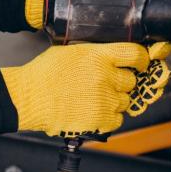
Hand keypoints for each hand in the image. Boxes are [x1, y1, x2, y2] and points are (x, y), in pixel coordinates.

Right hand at [1, 41, 170, 137]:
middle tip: (106, 84)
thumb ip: (95, 54)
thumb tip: (110, 56)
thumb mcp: (70, 51)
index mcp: (99, 56)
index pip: (135, 54)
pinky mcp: (101, 120)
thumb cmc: (43, 74)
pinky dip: (109, 117)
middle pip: (131, 80)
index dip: (142, 59)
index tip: (142, 63)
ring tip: (94, 98)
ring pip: (125, 101)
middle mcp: (106, 77)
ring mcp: (105, 100)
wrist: (28, 98)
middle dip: (122, 82)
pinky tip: (94, 111)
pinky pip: (118, 120)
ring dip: (114, 100)